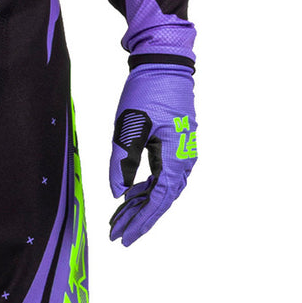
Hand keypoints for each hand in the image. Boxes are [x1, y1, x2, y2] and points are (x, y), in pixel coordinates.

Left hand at [107, 64, 197, 245]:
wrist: (163, 64)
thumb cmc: (147, 92)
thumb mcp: (128, 127)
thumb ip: (121, 162)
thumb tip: (117, 194)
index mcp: (176, 158)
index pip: (158, 200)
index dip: (141, 221)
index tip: (125, 238)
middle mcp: (184, 160)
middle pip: (161, 199)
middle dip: (138, 218)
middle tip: (117, 235)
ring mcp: (182, 152)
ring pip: (161, 188)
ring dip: (140, 204)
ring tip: (118, 219)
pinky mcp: (174, 145)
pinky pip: (161, 175)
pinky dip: (145, 187)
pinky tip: (129, 195)